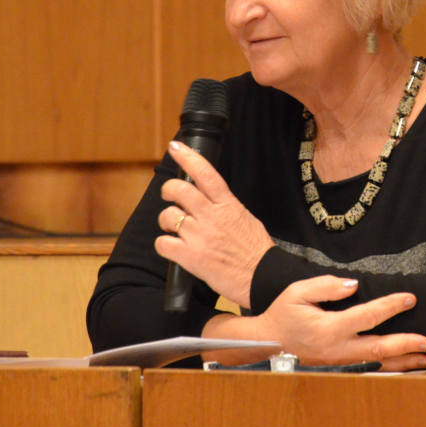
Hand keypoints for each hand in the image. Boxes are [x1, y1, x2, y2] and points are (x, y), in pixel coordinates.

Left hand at [155, 140, 273, 307]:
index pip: (205, 174)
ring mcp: (199, 237)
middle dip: (168, 190)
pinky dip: (164, 245)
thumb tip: (208, 198)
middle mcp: (212, 217)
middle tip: (170, 196)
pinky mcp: (190, 257)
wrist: (262, 278)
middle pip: (179, 190)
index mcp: (228, 205)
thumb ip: (225, 206)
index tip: (175, 148)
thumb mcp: (246, 219)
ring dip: (167, 222)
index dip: (188, 157)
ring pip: (167, 216)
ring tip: (175, 229)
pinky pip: (162, 243)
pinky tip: (173, 248)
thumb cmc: (256, 251)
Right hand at [261, 276, 425, 371]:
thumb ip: (326, 286)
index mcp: (329, 328)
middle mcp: (338, 350)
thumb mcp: (297, 292)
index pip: (368, 316)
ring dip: (403, 364)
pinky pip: (369, 374)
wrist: (266, 345)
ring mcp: (339, 364)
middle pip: (379, 348)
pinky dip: (389, 373)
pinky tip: (404, 371)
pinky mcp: (339, 371)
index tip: (409, 299)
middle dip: (407, 344)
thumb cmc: (283, 316)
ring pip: (377, 366)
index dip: (391, 306)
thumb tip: (353, 285)